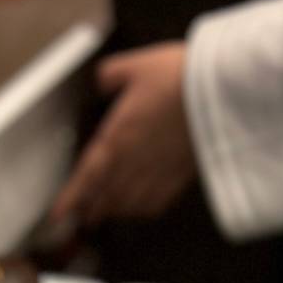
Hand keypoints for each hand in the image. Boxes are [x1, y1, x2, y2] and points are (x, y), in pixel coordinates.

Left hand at [51, 43, 197, 227]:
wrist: (225, 91)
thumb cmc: (180, 77)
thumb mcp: (135, 65)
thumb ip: (110, 75)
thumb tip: (101, 81)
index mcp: (117, 138)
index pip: (85, 177)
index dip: (69, 199)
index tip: (58, 215)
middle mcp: (134, 163)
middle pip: (104, 197)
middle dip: (88, 209)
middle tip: (78, 217)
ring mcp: (158, 173)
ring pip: (127, 205)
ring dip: (112, 212)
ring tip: (103, 215)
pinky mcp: (181, 176)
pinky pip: (155, 204)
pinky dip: (142, 210)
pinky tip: (139, 208)